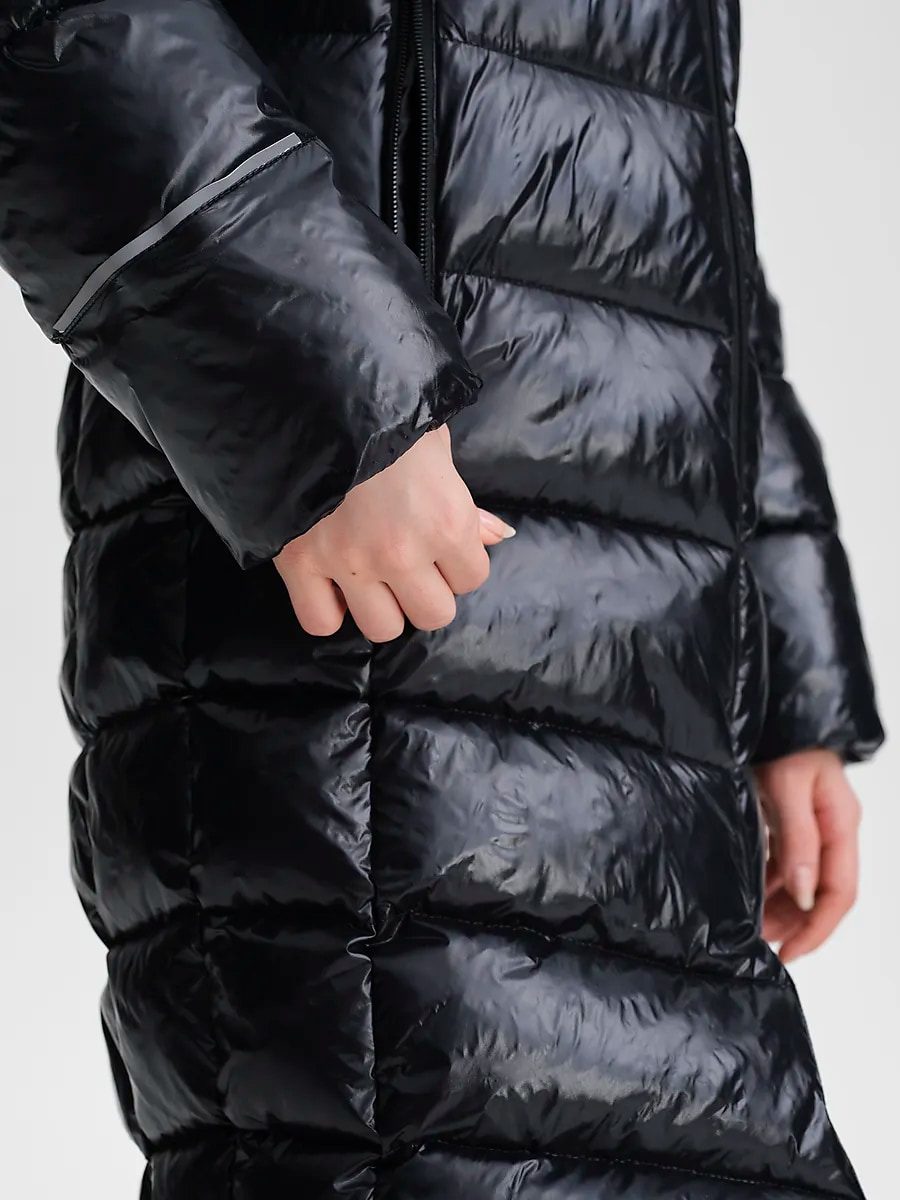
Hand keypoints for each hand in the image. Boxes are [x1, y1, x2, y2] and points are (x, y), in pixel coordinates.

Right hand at [275, 425, 513, 641]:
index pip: (472, 579)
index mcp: (446, 522)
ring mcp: (349, 561)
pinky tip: (330, 583)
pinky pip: (319, 621)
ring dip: (379, 605)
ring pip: (382, 628)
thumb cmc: (387, 410)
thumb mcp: (437, 447)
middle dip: (424, 592)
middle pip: (432, 615)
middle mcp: (402, 552)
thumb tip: (499, 537)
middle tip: (406, 564)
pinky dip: (326, 609)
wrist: (317, 386)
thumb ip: (468, 505)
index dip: (458, 563)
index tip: (439, 543)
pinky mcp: (299, 561)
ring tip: (368, 575)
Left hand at [753, 748, 861, 962]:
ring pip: (802, 881)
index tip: (792, 952)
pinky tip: (752, 897)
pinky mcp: (787, 819)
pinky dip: (769, 883)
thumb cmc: (781, 738)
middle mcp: (829, 829)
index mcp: (841, 823)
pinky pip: (784, 862)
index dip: (819, 928)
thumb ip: (798, 839)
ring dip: (782, 908)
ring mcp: (809, 825)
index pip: (842, 891)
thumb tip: (805, 892)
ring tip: (755, 929)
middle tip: (765, 947)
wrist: (768, 707)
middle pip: (823, 892)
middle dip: (798, 924)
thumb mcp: (788, 785)